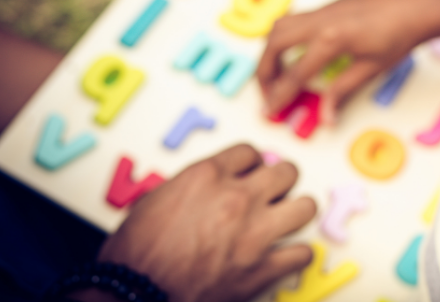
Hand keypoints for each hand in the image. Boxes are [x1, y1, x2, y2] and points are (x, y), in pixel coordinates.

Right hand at [77, 144, 315, 301]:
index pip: (250, 152)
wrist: (133, 295)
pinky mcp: (262, 269)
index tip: (250, 174)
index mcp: (208, 176)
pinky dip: (297, 256)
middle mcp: (237, 198)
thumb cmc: (134, 255)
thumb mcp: (154, 200)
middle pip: (287, 172)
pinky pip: (303, 254)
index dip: (251, 164)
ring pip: (306, 207)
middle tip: (274, 193)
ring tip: (287, 220)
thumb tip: (203, 190)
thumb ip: (189, 187)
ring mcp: (255, 233)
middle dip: (281, 182)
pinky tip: (286, 257)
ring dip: (297, 212)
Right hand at [257, 0, 439, 123]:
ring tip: (275, 75)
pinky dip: (284, 37)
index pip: (295, 74)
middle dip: (264, 71)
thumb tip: (326, 118)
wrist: (418, 6)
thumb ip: (342, 91)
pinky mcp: (328, 5)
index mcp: (332, 39)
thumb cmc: (400, 37)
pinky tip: (293, 54)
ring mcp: (323, 9)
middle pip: (275, 44)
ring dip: (271, 51)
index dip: (279, 96)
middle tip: (267, 93)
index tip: (269, 111)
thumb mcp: (371, 69)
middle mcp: (321, 20)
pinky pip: (295, 18)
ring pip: (280, 25)